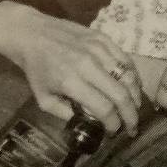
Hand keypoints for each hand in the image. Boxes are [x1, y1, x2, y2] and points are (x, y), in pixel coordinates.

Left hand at [0, 2, 141, 133]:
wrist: (31, 34)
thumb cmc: (36, 69)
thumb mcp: (43, 99)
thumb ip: (66, 114)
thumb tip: (90, 124)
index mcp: (71, 81)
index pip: (103, 108)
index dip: (113, 124)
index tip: (114, 132)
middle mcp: (88, 64)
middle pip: (121, 94)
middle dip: (130, 115)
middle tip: (132, 127)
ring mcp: (98, 48)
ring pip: (128, 76)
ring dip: (136, 96)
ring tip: (135, 108)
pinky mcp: (102, 37)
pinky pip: (126, 59)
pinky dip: (133, 75)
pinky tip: (132, 86)